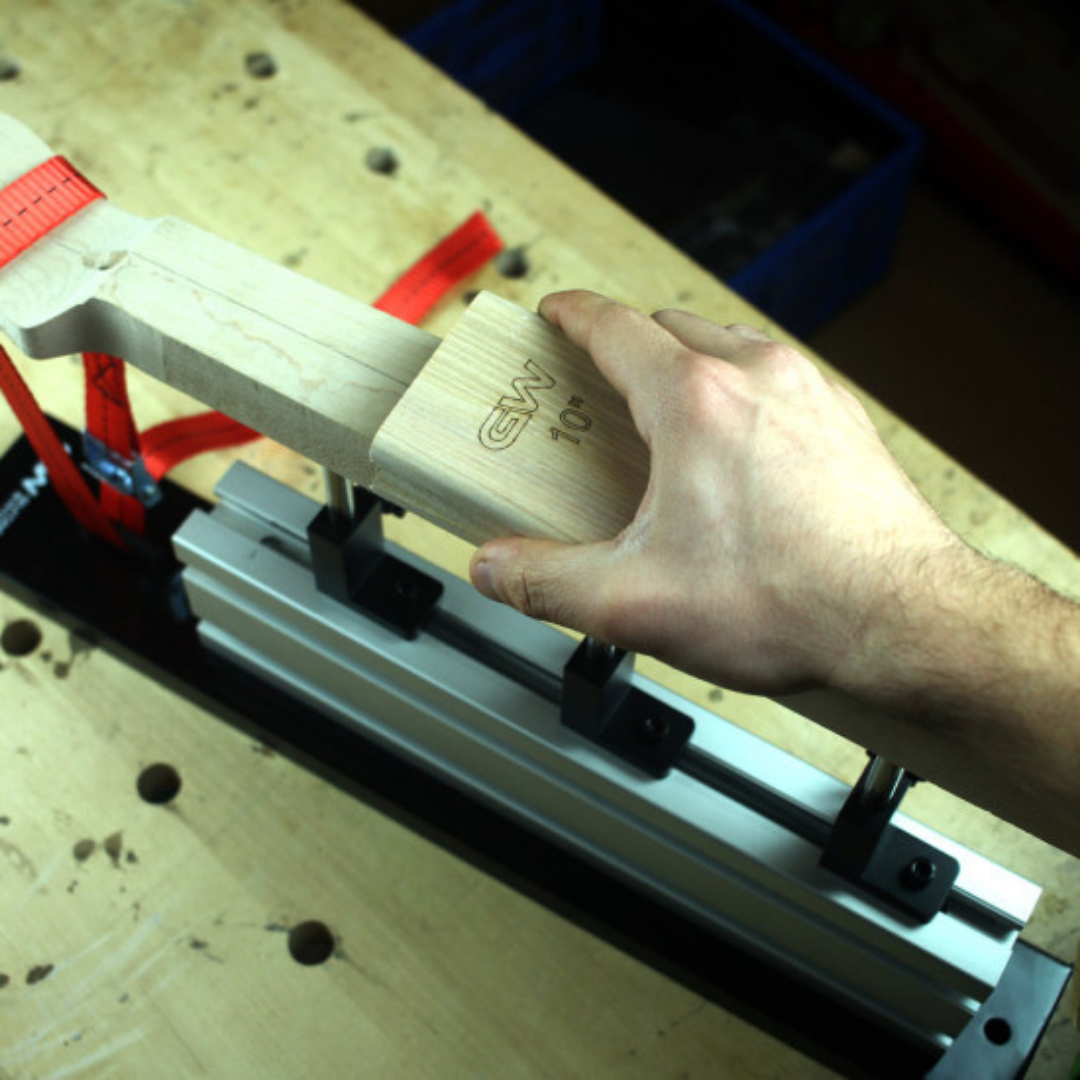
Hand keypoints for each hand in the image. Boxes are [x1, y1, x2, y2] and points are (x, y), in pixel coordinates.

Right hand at [469, 289, 963, 694]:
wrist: (906, 621)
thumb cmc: (792, 602)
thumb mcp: (636, 602)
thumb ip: (546, 582)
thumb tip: (496, 568)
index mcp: (696, 401)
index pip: (614, 326)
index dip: (572, 315)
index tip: (554, 315)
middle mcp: (758, 377)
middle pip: (670, 326)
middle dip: (626, 343)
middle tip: (598, 385)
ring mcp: (809, 393)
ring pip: (729, 347)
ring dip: (686, 364)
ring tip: (664, 420)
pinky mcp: (843, 421)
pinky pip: (776, 380)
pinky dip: (739, 393)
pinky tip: (733, 453)